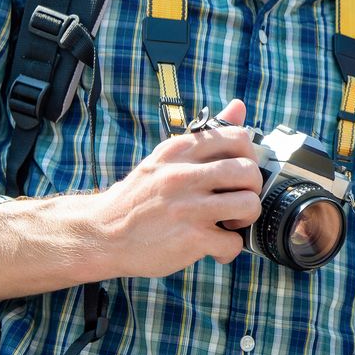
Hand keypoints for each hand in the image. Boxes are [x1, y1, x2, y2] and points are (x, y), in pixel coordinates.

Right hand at [88, 99, 263, 277]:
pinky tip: (214, 247)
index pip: (239, 137)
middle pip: (250, 171)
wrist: (102, 234)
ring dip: (245, 219)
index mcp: (181, 150)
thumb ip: (205, 136)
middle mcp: (185, 174)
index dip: (249, 156)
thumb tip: (239, 105)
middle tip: (236, 201)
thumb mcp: (166, 158)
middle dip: (251, 190)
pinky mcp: (191, 238)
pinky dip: (228, 249)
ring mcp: (188, 207)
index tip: (237, 173)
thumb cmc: (139, 196)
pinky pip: (233, 242)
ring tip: (228, 224)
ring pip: (249, 205)